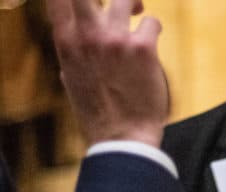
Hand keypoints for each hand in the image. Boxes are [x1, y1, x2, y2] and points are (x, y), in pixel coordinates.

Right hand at [47, 0, 167, 146]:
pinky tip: (152, 40)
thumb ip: (73, 55)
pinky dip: (153, 28)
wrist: (122, 137)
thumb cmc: (97, 114)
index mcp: (66, 42)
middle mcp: (88, 36)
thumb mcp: (72, 80)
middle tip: (120, 6)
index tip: (88, 3)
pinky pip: (152, 22)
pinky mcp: (143, 49)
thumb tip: (74, 43)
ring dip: (134, 5)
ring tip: (139, 16)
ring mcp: (116, 40)